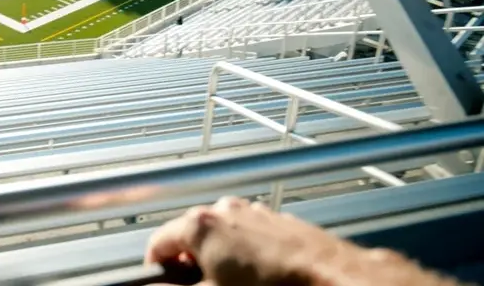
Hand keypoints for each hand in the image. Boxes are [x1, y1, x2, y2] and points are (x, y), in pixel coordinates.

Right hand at [144, 196, 449, 285]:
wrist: (331, 277)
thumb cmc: (275, 285)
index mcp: (199, 225)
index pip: (158, 243)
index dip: (156, 268)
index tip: (161, 282)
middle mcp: (223, 210)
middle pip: (188, 236)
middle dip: (189, 263)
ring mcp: (251, 212)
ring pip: (219, 234)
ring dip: (218, 257)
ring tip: (233, 282)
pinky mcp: (275, 219)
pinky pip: (246, 234)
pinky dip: (244, 252)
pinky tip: (258, 275)